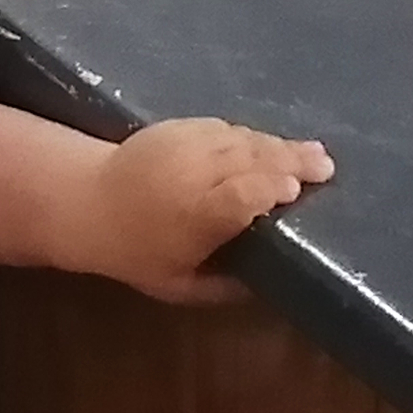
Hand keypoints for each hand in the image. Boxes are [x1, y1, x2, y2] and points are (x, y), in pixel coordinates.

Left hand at [87, 119, 332, 304]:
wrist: (86, 201)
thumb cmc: (136, 252)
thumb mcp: (177, 286)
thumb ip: (224, 286)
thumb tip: (266, 283)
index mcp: (194, 214)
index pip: (241, 194)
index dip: (270, 187)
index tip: (296, 188)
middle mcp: (192, 173)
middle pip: (250, 159)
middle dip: (289, 159)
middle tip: (325, 165)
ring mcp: (185, 144)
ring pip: (242, 139)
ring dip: (278, 145)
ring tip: (312, 152)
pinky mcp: (179, 126)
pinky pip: (226, 128)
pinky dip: (251, 137)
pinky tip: (271, 145)